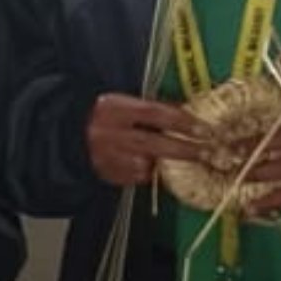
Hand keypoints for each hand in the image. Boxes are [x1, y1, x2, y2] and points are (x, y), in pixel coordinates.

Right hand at [86, 93, 206, 189]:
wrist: (73, 136)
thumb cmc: (107, 116)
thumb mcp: (126, 104)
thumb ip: (153, 109)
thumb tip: (187, 115)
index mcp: (116, 108)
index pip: (155, 113)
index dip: (181, 122)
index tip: (203, 129)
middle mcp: (111, 132)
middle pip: (155, 143)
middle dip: (184, 149)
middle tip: (207, 152)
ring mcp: (109, 156)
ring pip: (147, 164)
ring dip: (161, 162)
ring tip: (167, 156)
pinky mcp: (109, 174)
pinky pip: (138, 176)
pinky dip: (147, 171)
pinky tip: (144, 162)